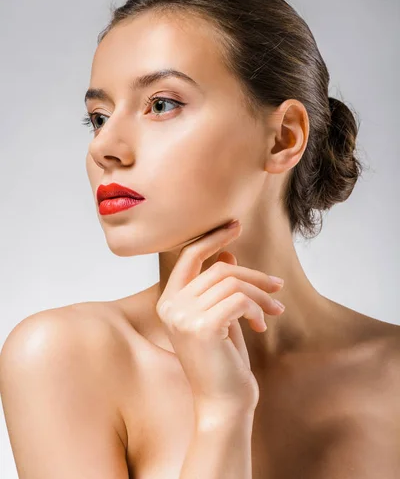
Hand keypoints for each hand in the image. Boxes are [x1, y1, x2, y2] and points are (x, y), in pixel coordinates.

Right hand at [156, 220, 284, 417]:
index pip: (189, 256)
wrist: (224, 404)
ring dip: (261, 294)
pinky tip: (261, 324)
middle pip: (219, 268)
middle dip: (254, 276)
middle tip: (277, 288)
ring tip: (275, 310)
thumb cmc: (223, 362)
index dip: (213, 237)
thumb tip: (227, 254)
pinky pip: (239, 299)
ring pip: (232, 282)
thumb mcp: (221, 317)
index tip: (236, 225)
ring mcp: (182, 316)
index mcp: (168, 301)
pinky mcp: (201, 327)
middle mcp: (170, 305)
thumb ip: (219, 287)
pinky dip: (257, 307)